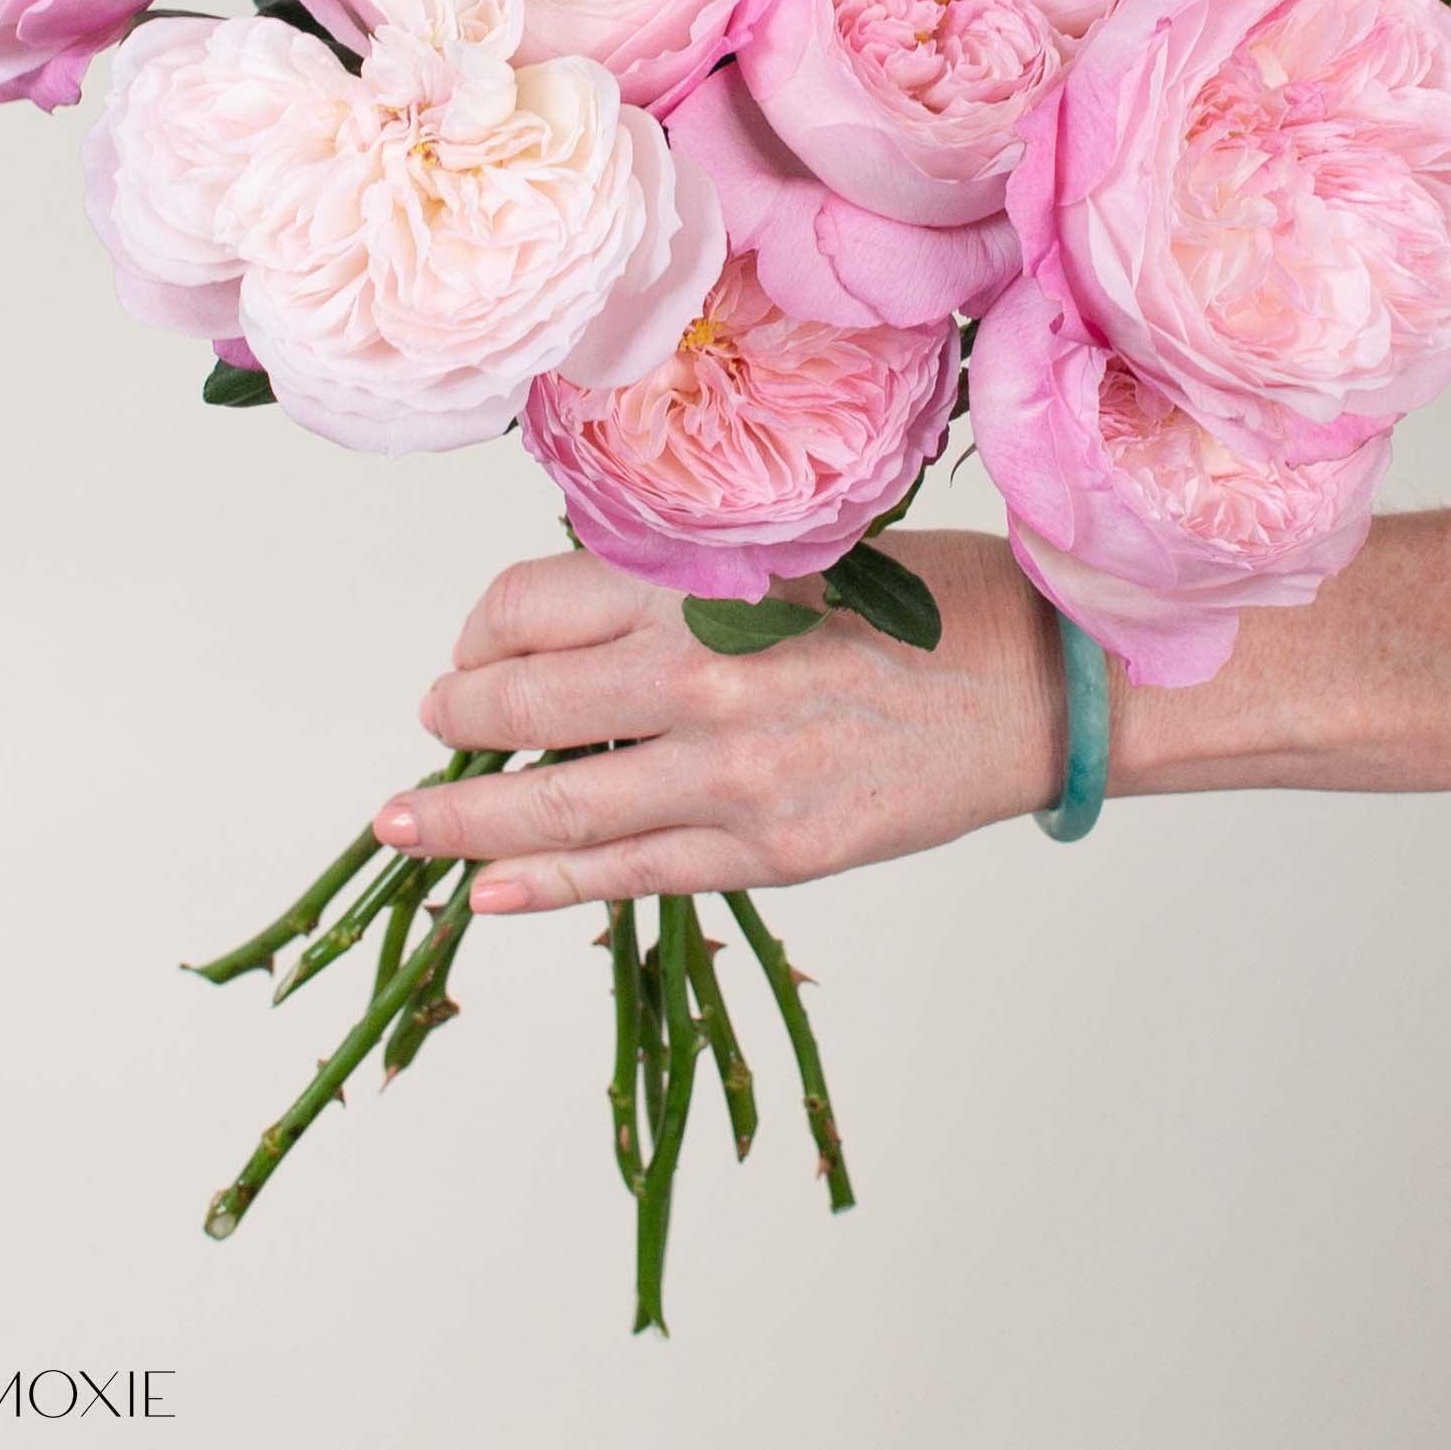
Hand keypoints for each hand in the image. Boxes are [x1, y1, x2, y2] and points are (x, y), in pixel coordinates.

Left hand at [370, 530, 1063, 913]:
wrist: (1043, 684)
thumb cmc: (929, 606)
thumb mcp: (796, 558)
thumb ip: (686, 596)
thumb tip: (574, 643)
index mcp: (709, 582)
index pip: (531, 604)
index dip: (483, 631)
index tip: (478, 649)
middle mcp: (707, 673)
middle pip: (521, 703)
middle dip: (457, 720)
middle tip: (436, 728)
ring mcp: (736, 772)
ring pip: (557, 808)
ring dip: (464, 821)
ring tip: (407, 829)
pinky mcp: (773, 850)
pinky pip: (632, 873)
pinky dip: (547, 885)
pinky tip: (489, 892)